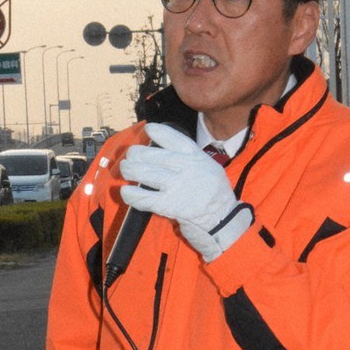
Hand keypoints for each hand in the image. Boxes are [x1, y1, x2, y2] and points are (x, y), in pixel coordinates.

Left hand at [120, 123, 251, 260]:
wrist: (223, 220)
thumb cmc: (215, 194)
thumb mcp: (210, 168)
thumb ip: (190, 159)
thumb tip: (164, 150)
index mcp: (196, 157)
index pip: (173, 138)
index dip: (158, 132)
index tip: (148, 130)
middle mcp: (186, 168)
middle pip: (152, 155)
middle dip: (136, 154)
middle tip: (130, 156)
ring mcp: (177, 186)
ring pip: (144, 173)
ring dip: (130, 170)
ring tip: (125, 170)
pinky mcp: (168, 205)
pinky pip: (143, 197)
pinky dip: (131, 194)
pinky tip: (126, 191)